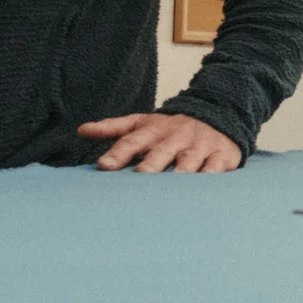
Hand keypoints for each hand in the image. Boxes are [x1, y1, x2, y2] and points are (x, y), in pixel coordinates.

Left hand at [77, 112, 242, 172]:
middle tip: (139, 177)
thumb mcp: (142, 122)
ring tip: (171, 188)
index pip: (133, 141)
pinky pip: (215, 168)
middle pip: (161, 152)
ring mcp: (200, 146)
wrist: (218, 114)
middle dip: (151, 165)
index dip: (118, 153)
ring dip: (180, 173)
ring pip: (189, 162)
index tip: (104, 166)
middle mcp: (177, 137)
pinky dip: (209, 177)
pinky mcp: (222, 156)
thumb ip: (112, 128)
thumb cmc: (171, 127)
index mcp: (155, 130)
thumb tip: (81, 130)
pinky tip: (201, 187)